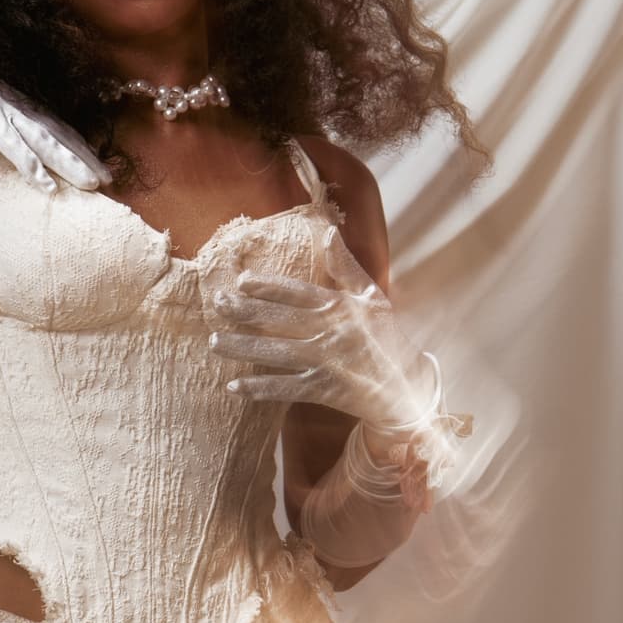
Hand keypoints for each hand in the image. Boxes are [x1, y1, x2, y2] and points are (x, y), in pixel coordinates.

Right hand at [0, 17, 110, 195]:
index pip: (39, 120)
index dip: (66, 141)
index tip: (87, 160)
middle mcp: (0, 95)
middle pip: (52, 128)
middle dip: (82, 153)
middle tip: (109, 177)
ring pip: (42, 137)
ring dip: (71, 161)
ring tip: (96, 183)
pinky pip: (11, 143)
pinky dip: (32, 164)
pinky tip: (49, 186)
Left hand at [206, 227, 432, 433]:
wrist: (408, 386)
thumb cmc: (386, 337)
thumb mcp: (373, 297)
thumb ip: (347, 267)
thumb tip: (329, 232)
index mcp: (341, 307)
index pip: (299, 293)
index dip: (269, 286)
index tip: (240, 281)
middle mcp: (332, 332)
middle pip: (281, 320)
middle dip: (246, 311)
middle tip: (216, 304)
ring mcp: (328, 362)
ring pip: (279, 353)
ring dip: (245, 348)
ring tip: (214, 343)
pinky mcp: (326, 390)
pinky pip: (287, 389)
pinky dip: (262, 388)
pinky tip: (234, 386)